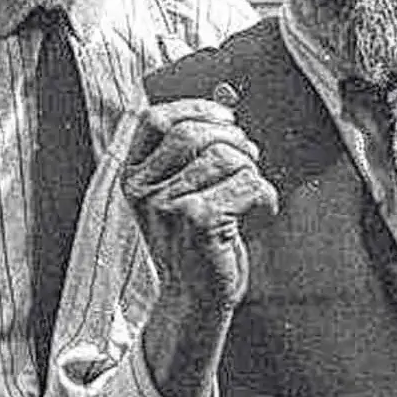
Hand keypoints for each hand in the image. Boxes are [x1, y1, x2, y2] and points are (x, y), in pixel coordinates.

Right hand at [123, 98, 277, 311]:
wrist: (192, 299)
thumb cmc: (192, 243)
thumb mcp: (178, 192)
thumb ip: (193, 150)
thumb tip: (226, 97)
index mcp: (132, 176)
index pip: (153, 119)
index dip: (194, 107)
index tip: (225, 116)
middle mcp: (142, 190)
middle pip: (191, 133)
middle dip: (231, 137)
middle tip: (249, 155)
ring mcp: (167, 206)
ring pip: (224, 156)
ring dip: (251, 168)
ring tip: (252, 189)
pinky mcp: (198, 222)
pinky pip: (246, 183)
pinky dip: (265, 194)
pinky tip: (262, 210)